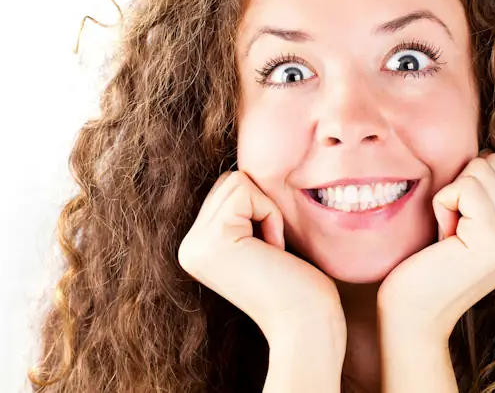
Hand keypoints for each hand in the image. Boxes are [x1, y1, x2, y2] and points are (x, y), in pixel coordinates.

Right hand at [178, 170, 345, 344]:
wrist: (306, 323)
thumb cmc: (297, 284)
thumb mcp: (258, 241)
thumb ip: (240, 213)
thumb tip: (242, 171)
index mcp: (197, 248)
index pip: (225, 191)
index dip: (258, 209)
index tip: (268, 251)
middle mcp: (188, 247)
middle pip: (228, 180)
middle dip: (261, 205)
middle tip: (271, 250)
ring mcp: (195, 244)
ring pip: (236, 180)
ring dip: (267, 210)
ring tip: (271, 251)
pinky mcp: (214, 237)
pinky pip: (246, 191)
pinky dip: (270, 214)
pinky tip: (273, 250)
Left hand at [377, 150, 494, 341]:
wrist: (415, 313)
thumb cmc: (432, 261)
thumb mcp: (473, 222)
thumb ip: (493, 192)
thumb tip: (492, 152)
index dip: (471, 185)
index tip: (463, 226)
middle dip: (462, 187)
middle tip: (454, 232)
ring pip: (479, 171)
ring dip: (451, 198)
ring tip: (450, 237)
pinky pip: (462, 187)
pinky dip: (442, 205)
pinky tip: (444, 239)